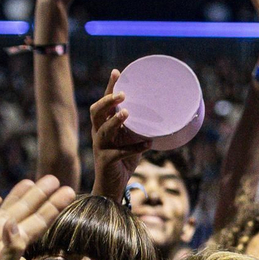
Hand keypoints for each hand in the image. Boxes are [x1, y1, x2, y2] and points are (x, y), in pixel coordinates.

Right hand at [0, 176, 76, 259]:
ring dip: (20, 195)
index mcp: (16, 243)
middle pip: (28, 211)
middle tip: (57, 179)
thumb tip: (14, 223)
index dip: (54, 206)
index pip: (41, 221)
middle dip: (42, 196)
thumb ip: (12, 247)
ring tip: (31, 180)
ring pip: (8, 207)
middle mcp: (4, 234)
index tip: (69, 191)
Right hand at [90, 70, 149, 193]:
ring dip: (116, 121)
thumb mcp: (132, 142)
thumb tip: (162, 119)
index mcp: (103, 126)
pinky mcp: (106, 161)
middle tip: (122, 95)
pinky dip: (135, 148)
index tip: (117, 72)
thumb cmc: (123, 161)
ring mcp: (100, 147)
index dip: (109, 88)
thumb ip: (140, 130)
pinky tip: (148, 144)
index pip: (104, 103)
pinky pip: (120, 152)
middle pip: (96, 112)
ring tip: (127, 113)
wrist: (112, 186)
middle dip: (108, 101)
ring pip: (103, 130)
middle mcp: (98, 134)